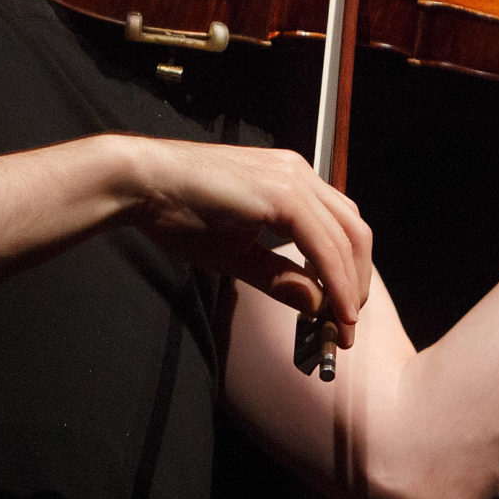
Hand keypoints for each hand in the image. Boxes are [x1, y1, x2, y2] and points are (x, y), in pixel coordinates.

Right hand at [119, 138, 372, 332]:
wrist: (142, 183)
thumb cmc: (178, 213)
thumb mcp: (235, 255)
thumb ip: (278, 276)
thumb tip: (316, 304)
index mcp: (291, 181)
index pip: (339, 228)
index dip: (348, 273)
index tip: (341, 315)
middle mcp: (300, 173)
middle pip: (355, 231)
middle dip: (357, 282)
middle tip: (347, 325)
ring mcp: (293, 179)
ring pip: (346, 238)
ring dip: (349, 286)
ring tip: (340, 325)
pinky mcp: (282, 192)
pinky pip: (323, 244)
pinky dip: (334, 280)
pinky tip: (331, 309)